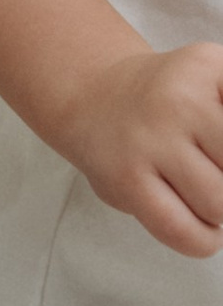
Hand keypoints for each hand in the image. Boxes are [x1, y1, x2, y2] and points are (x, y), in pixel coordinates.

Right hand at [61, 40, 222, 256]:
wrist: (95, 95)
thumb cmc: (175, 99)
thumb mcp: (218, 80)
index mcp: (210, 66)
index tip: (218, 151)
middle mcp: (180, 97)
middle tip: (212, 167)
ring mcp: (149, 138)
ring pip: (220, 205)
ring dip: (220, 212)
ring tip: (205, 192)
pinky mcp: (125, 179)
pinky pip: (186, 232)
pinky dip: (205, 240)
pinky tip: (202, 224)